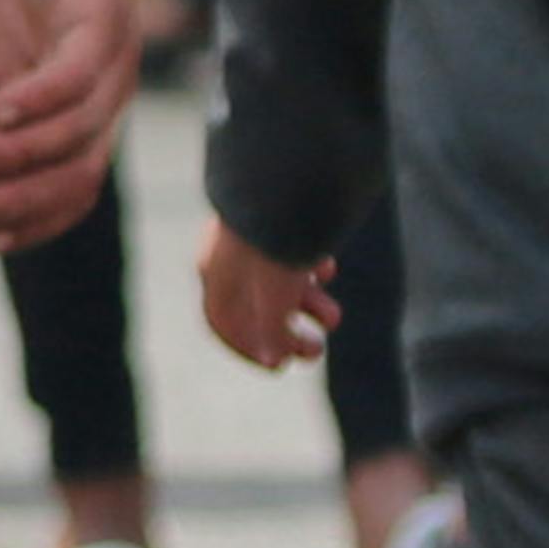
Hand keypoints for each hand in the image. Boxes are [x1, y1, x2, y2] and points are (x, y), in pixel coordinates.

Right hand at [0, 0, 139, 235]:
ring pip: (77, 133)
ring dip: (21, 156)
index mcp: (84, 122)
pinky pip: (76, 75)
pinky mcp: (103, 22)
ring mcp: (112, 64)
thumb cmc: (12, 1)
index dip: (32, 222)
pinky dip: (38, 100)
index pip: (72, 194)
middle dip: (22, 201)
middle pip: (78, 175)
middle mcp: (109, 102)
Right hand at [197, 228, 337, 369]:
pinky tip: (327, 269)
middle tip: (314, 349)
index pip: (223, 322)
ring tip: (332, 318)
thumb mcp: (271, 301)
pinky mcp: (284, 221)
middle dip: (287, 332)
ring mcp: (257, 238)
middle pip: (256, 306)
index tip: (277, 366)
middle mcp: (231, 258)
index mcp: (216, 275)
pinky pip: (296, 253)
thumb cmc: (273, 246)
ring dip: (308, 306)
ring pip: (281, 282)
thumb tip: (271, 359)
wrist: (290, 181)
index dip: (249, 349)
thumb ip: (269, 334)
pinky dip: (312, 269)